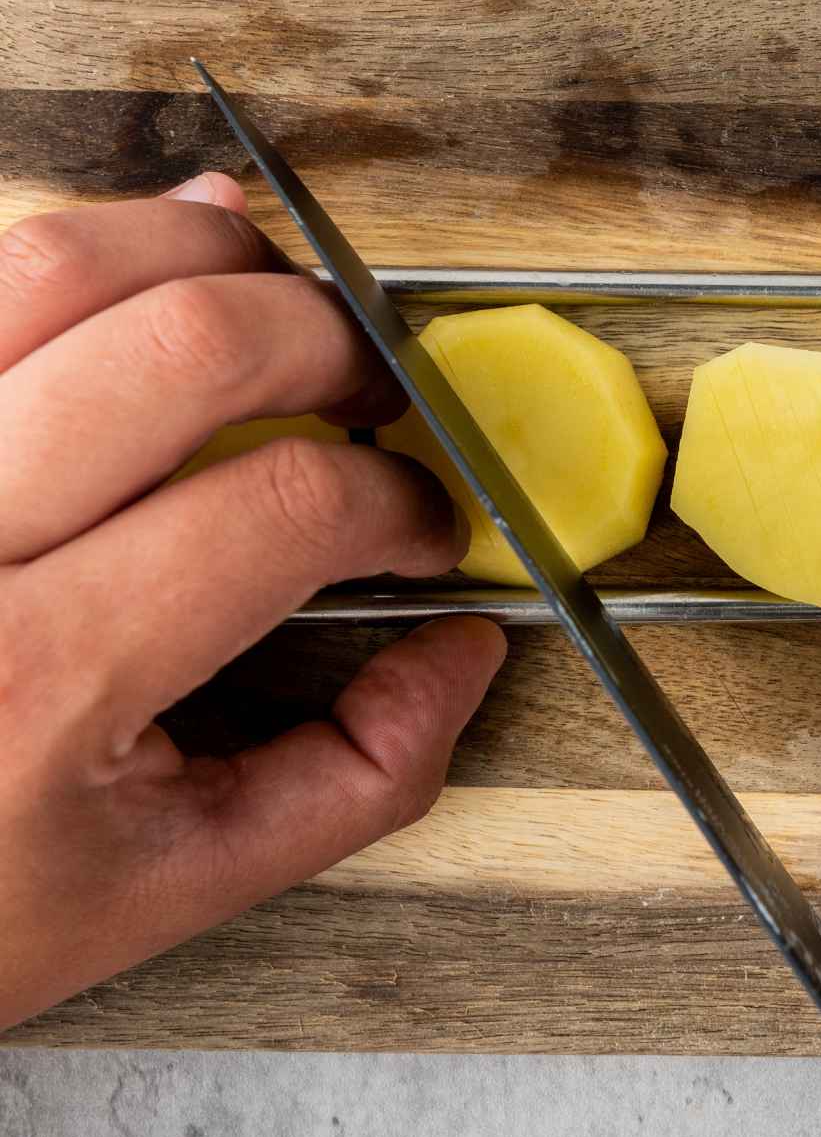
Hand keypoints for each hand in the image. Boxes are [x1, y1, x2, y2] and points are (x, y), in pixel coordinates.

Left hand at [0, 173, 504, 1029]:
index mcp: (44, 675)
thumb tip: (460, 653)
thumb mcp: (168, 887)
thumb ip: (351, 778)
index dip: (396, 497)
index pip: (284, 506)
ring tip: (272, 301)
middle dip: (328, 339)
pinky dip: (85, 261)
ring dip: (204, 249)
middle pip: (187, 342)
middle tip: (369, 388)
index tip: (419, 520)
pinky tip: (143, 287)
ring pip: (62, 262)